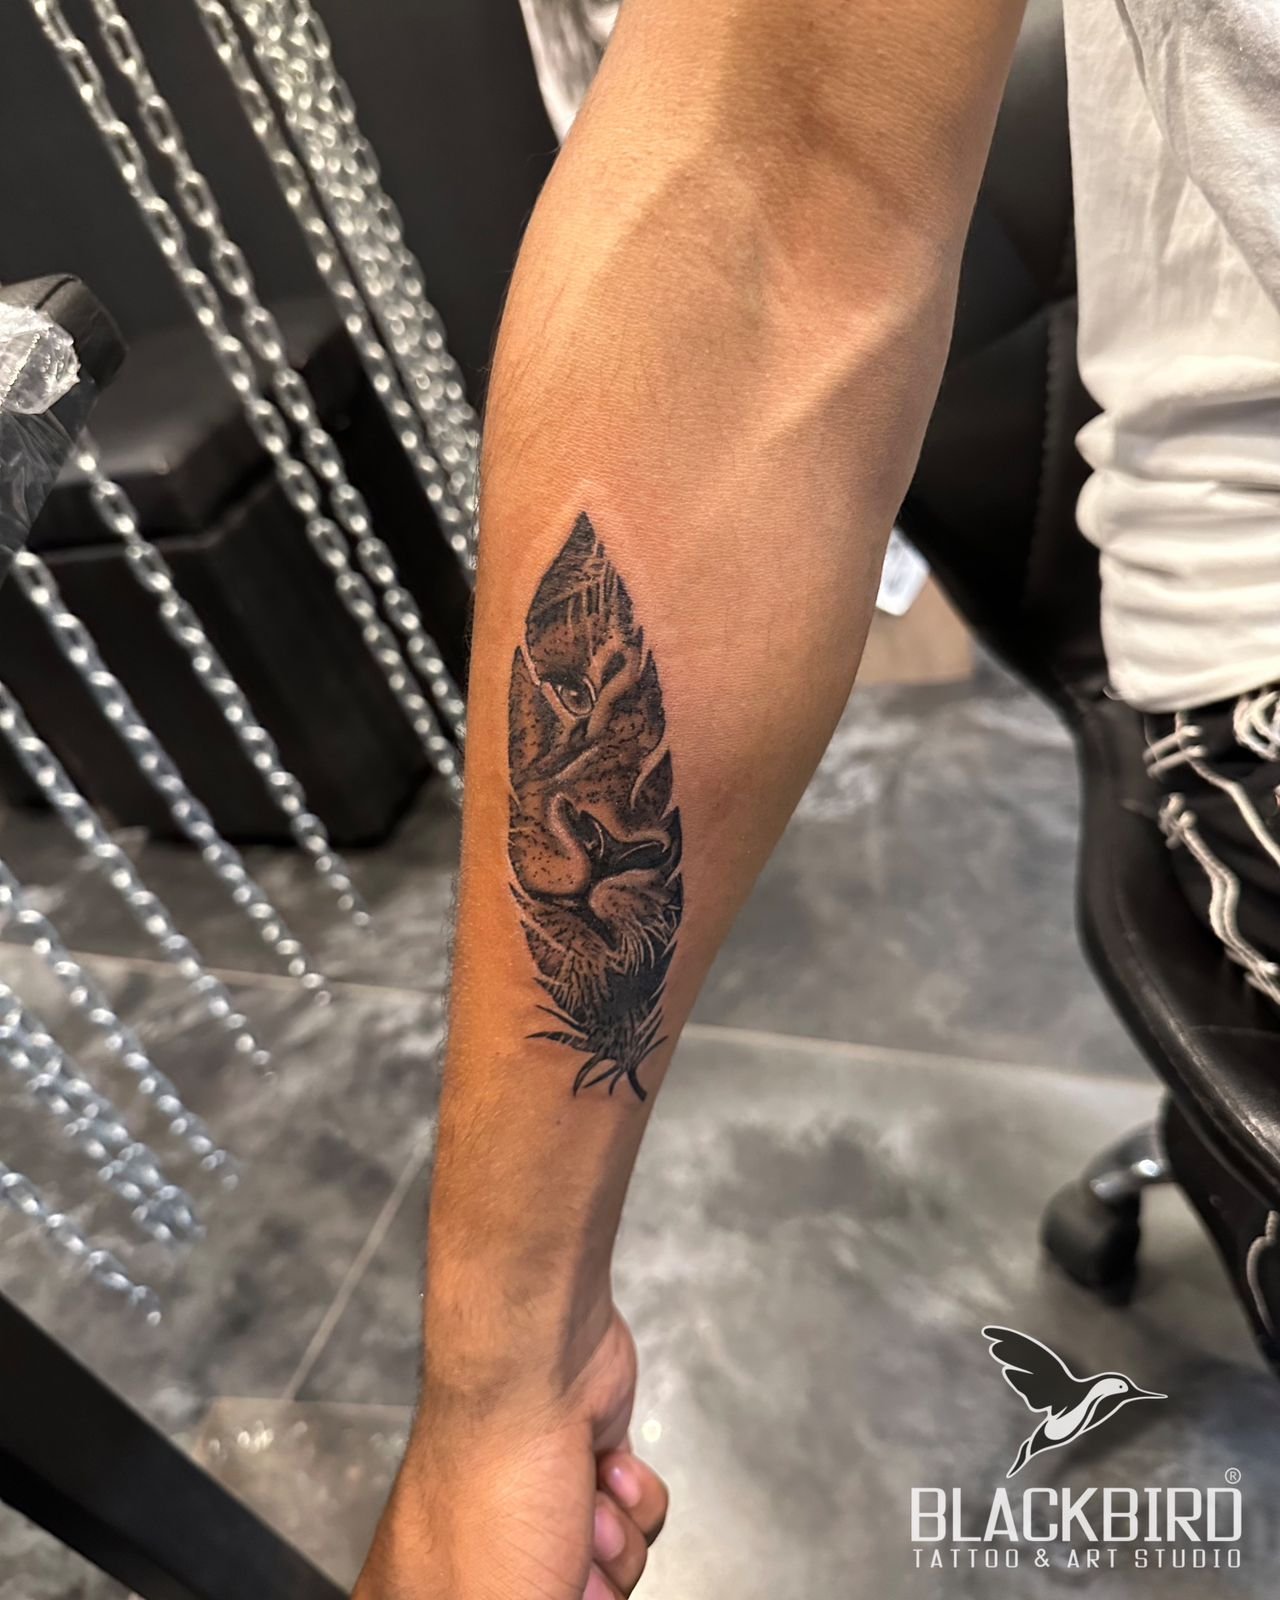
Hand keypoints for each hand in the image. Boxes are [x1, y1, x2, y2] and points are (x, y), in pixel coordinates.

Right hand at [354, 1307, 667, 1599]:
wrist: (540, 1364)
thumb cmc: (495, 1484)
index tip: (548, 1590)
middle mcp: (472, 1565)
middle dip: (584, 1597)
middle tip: (567, 1565)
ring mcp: (530, 1516)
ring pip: (606, 1581)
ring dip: (611, 1546)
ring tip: (581, 1505)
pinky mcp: (582, 1474)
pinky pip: (631, 1523)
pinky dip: (630, 1500)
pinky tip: (603, 1469)